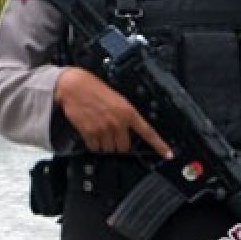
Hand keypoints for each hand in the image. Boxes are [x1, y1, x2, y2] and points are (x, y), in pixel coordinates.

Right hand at [54, 67, 171, 156]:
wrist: (73, 86)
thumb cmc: (92, 88)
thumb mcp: (116, 98)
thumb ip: (124, 114)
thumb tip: (127, 129)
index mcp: (128, 111)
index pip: (148, 132)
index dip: (159, 145)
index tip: (167, 154)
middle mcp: (117, 122)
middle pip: (124, 147)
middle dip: (118, 144)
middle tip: (111, 134)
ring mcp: (103, 129)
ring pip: (109, 149)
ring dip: (104, 144)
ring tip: (98, 131)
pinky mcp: (89, 132)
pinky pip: (95, 148)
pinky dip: (93, 144)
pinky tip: (90, 133)